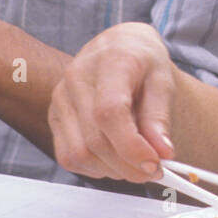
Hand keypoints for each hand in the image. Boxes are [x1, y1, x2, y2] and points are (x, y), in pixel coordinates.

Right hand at [48, 21, 175, 181]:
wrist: (119, 47)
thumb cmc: (143, 63)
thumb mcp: (163, 80)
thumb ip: (160, 117)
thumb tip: (162, 152)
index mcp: (108, 63)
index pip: (110, 112)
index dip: (131, 146)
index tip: (155, 163)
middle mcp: (76, 79)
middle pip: (95, 140)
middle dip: (128, 165)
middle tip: (154, 170)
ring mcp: (60, 99)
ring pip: (78, 154)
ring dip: (112, 170)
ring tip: (136, 163)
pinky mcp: (54, 117)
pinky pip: (68, 157)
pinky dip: (95, 168)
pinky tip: (116, 159)